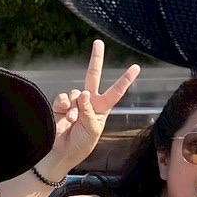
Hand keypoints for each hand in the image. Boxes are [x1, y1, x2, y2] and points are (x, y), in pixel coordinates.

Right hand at [42, 41, 139, 180]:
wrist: (61, 153)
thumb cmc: (81, 144)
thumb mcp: (93, 129)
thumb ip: (89, 110)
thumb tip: (82, 94)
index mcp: (102, 108)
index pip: (116, 91)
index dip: (125, 79)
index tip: (136, 67)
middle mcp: (89, 102)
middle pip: (93, 76)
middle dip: (96, 59)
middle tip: (98, 42)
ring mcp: (74, 103)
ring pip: (76, 92)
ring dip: (76, 106)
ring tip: (73, 122)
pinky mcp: (60, 105)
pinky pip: (63, 98)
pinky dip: (64, 106)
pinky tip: (64, 117)